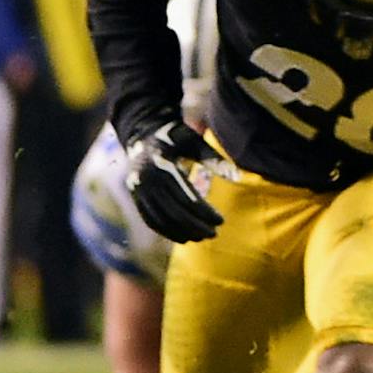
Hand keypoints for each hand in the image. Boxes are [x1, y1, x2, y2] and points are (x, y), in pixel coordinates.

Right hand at [124, 120, 229, 242]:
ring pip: (161, 218)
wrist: (142, 134)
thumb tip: (237, 177)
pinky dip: (165, 231)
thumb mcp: (194, 141)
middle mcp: (146, 179)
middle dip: (195, 226)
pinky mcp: (134, 195)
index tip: (221, 221)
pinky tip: (181, 238)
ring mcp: (137, 189)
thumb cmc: (175, 137)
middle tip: (214, 234)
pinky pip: (149, 218)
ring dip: (181, 232)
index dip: (205, 212)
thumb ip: (214, 158)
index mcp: (163, 165)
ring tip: (200, 238)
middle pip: (174, 211)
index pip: (187, 197)